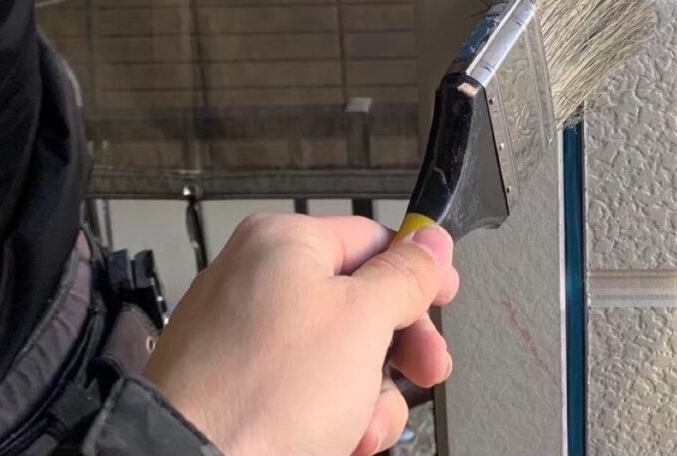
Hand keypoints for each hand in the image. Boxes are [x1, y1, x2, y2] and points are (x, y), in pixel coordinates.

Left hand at [145, 214, 459, 455]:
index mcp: (282, 243)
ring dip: (367, 395)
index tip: (444, 299)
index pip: (372, 240)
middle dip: (398, 347)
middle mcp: (255, 279)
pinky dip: (328, 416)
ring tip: (365, 427)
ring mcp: (240, 337)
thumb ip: (406, 276)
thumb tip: (432, 241)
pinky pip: (299, 389)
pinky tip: (339, 441)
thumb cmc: (265, 393)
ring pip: (334, 354)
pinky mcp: (232, 389)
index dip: (416, 272)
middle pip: (357, 300)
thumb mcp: (363, 320)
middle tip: (427, 370)